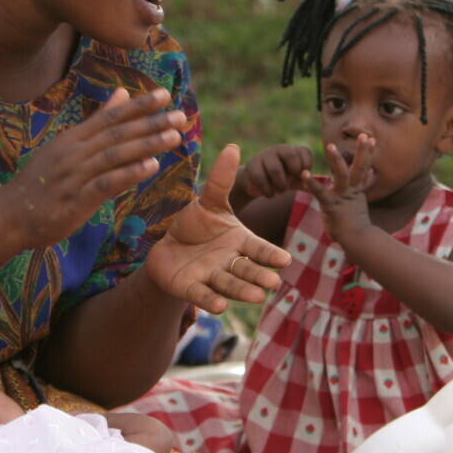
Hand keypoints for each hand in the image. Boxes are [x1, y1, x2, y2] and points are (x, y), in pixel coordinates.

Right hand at [6, 87, 187, 247]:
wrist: (9, 216)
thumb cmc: (42, 183)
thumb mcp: (67, 148)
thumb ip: (97, 122)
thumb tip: (122, 93)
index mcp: (73, 139)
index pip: (110, 117)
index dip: (138, 106)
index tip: (165, 95)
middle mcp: (73, 152)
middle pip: (117, 134)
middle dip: (150, 123)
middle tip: (180, 115)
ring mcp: (73, 175)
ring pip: (114, 155)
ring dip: (146, 145)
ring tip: (174, 137)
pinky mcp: (74, 200)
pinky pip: (105, 183)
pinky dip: (128, 173)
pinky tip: (150, 167)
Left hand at [145, 144, 291, 312]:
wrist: (168, 247)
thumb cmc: (195, 225)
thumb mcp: (208, 202)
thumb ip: (221, 180)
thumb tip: (234, 146)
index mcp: (239, 241)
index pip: (258, 248)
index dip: (270, 254)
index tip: (285, 259)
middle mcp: (229, 262)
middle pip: (247, 270)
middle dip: (259, 276)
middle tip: (273, 282)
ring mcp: (211, 276)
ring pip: (230, 284)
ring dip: (242, 290)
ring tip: (257, 296)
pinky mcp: (191, 288)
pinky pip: (202, 295)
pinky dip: (211, 301)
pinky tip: (220, 306)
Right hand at [237, 144, 312, 198]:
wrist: (256, 182)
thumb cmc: (282, 180)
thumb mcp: (296, 181)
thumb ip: (306, 182)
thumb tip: (318, 186)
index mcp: (293, 151)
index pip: (305, 152)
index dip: (306, 167)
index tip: (301, 177)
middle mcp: (279, 149)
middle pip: (291, 155)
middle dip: (293, 173)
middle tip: (290, 184)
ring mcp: (265, 155)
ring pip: (275, 169)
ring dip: (280, 185)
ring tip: (280, 192)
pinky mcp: (252, 165)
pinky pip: (261, 178)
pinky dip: (268, 191)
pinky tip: (270, 195)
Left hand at [303, 134, 375, 242]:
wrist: (356, 240)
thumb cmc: (354, 226)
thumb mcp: (356, 207)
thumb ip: (354, 195)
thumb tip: (357, 191)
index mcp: (357, 190)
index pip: (364, 168)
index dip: (368, 153)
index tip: (372, 140)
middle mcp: (351, 190)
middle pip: (359, 167)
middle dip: (362, 151)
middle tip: (364, 134)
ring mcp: (342, 197)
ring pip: (342, 174)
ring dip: (336, 160)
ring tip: (331, 145)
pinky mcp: (330, 205)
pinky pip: (320, 192)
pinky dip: (312, 183)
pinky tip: (304, 174)